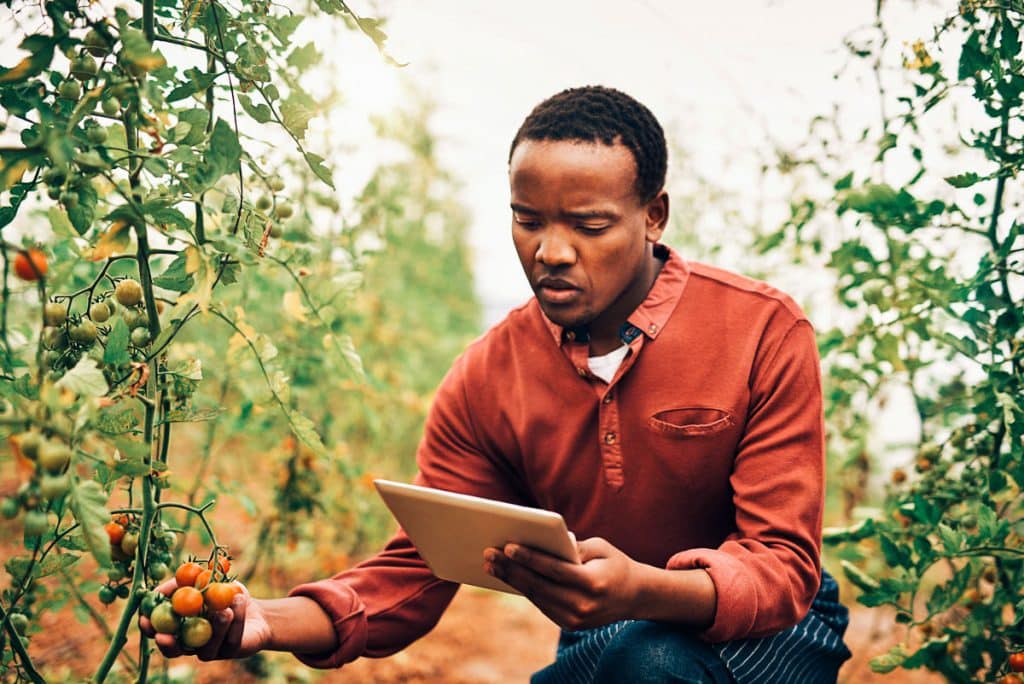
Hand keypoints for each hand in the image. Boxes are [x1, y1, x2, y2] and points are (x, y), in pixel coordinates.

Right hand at [138, 578, 271, 659]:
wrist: (252, 606)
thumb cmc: (222, 593)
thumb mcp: (202, 580)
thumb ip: (180, 584)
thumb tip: (157, 591)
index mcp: (179, 628)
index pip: (158, 633)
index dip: (149, 629)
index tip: (144, 620)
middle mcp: (191, 644)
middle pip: (174, 651)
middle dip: (167, 644)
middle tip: (164, 635)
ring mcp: (211, 650)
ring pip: (206, 647)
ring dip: (215, 627)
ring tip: (224, 610)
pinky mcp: (230, 650)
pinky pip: (230, 639)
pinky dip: (236, 618)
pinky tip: (239, 601)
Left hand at [483, 537, 640, 630]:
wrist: (635, 597)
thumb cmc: (615, 564)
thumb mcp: (601, 548)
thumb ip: (574, 546)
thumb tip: (543, 543)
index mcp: (593, 583)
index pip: (554, 570)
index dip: (530, 558)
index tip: (509, 547)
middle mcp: (583, 605)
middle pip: (539, 585)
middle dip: (511, 569)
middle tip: (489, 554)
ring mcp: (575, 619)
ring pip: (536, 597)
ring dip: (511, 580)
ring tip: (491, 564)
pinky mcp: (569, 625)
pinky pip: (541, 604)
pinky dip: (523, 589)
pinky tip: (508, 576)